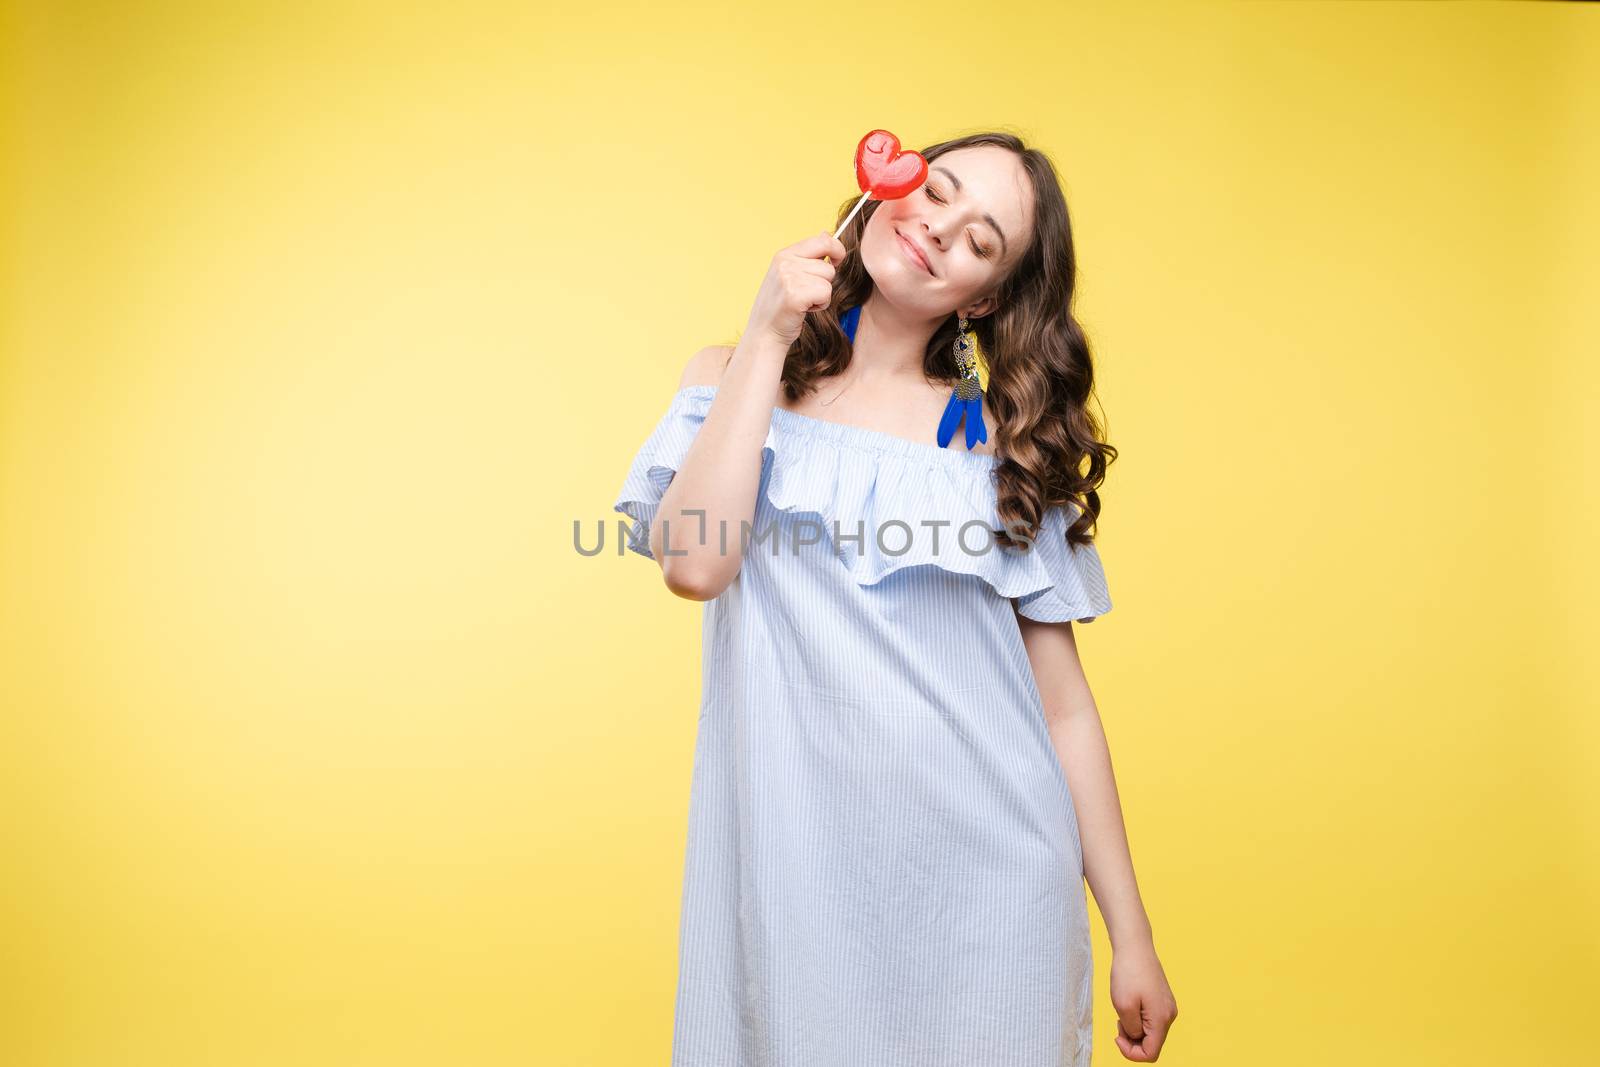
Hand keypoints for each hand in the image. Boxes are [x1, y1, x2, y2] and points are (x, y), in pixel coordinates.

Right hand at [742, 231, 849, 350]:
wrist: (764, 333)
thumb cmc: (780, 306)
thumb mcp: (790, 274)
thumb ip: (808, 255)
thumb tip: (827, 233)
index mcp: (784, 254)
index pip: (822, 241)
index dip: (836, 251)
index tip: (836, 261)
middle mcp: (785, 262)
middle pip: (829, 266)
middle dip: (824, 282)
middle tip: (806, 293)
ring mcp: (789, 277)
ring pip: (828, 280)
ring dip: (822, 295)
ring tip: (803, 301)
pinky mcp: (795, 295)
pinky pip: (826, 293)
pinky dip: (820, 305)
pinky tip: (804, 309)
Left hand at [1109, 940, 1178, 1060]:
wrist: (1135, 946)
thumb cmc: (1128, 972)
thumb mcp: (1123, 1006)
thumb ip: (1132, 1030)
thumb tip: (1137, 1037)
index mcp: (1162, 1019)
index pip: (1151, 1054)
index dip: (1131, 1052)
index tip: (1117, 1036)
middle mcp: (1169, 1015)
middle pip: (1152, 1044)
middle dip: (1132, 1039)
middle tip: (1118, 1023)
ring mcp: (1167, 1007)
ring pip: (1150, 1032)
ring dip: (1134, 1028)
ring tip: (1122, 1010)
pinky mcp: (1162, 1000)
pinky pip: (1150, 1020)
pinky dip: (1138, 1018)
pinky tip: (1129, 1004)